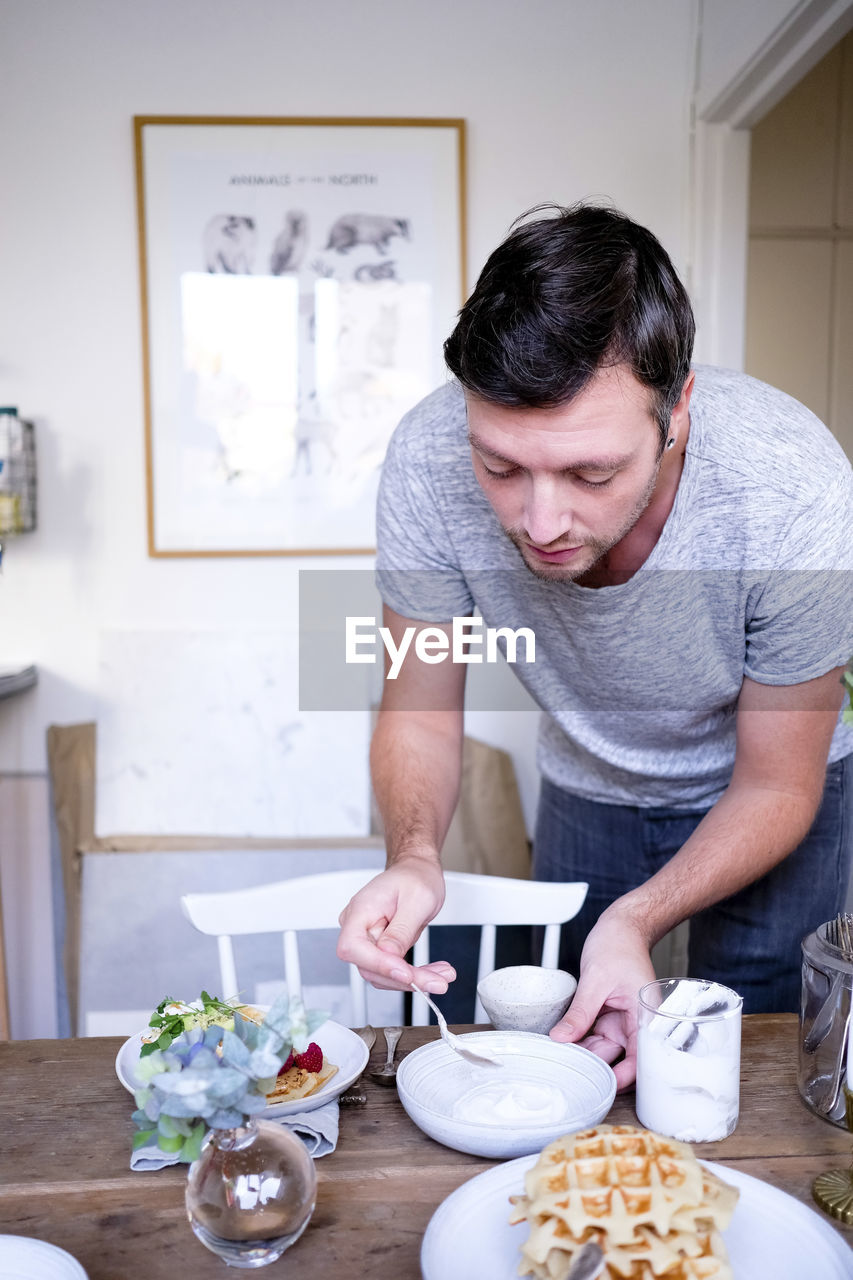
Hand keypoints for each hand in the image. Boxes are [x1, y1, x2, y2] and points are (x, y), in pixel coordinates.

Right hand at [336, 855, 455, 993]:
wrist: (417, 870)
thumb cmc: (415, 877)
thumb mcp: (417, 900)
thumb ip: (401, 930)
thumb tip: (389, 955)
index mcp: (361, 909)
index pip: (353, 947)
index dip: (378, 964)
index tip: (405, 972)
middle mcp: (358, 926)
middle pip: (370, 966)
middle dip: (405, 978)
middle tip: (438, 980)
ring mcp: (368, 939)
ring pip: (383, 973)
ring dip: (414, 979)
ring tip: (442, 976)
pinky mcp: (380, 948)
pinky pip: (393, 969)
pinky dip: (415, 974)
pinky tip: (434, 972)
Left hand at [549, 906, 654, 1089]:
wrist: (618, 928)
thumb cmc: (618, 946)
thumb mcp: (596, 979)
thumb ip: (580, 1012)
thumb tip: (561, 1038)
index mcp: (645, 1018)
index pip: (640, 1059)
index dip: (625, 1077)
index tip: (603, 1088)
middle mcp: (634, 1024)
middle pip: (619, 1059)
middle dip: (597, 1069)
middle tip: (571, 1076)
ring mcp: (619, 1022)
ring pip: (602, 1050)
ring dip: (584, 1056)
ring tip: (561, 1063)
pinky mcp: (606, 1017)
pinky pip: (592, 1036)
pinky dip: (579, 1041)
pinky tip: (563, 1046)